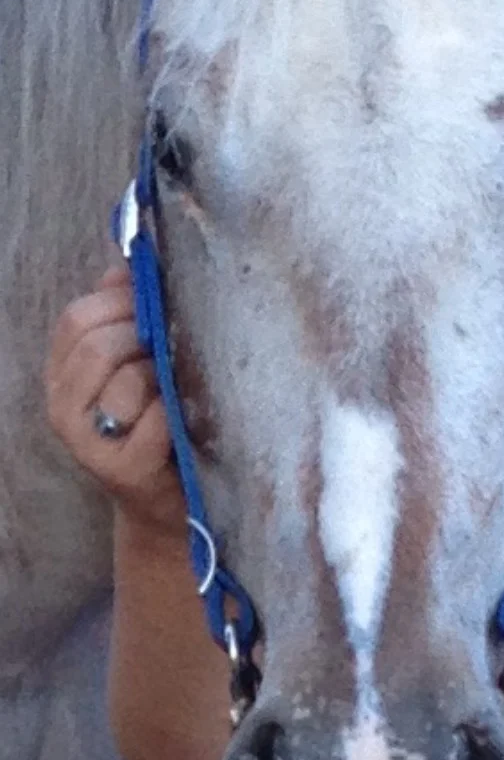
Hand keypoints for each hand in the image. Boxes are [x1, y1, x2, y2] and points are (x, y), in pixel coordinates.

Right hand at [46, 265, 183, 533]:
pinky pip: (154, 420)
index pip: (76, 317)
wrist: (174, 497)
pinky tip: (184, 418)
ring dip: (163, 376)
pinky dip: (175, 412)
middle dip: (144, 337)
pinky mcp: (121, 471)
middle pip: (97, 344)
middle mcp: (62, 407)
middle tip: (173, 348)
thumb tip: (130, 262)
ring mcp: (85, 443)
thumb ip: (130, 310)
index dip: (122, 302)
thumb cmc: (162, 417)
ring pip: (126, 379)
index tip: (158, 306)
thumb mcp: (143, 358)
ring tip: (179, 386)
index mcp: (64, 372)